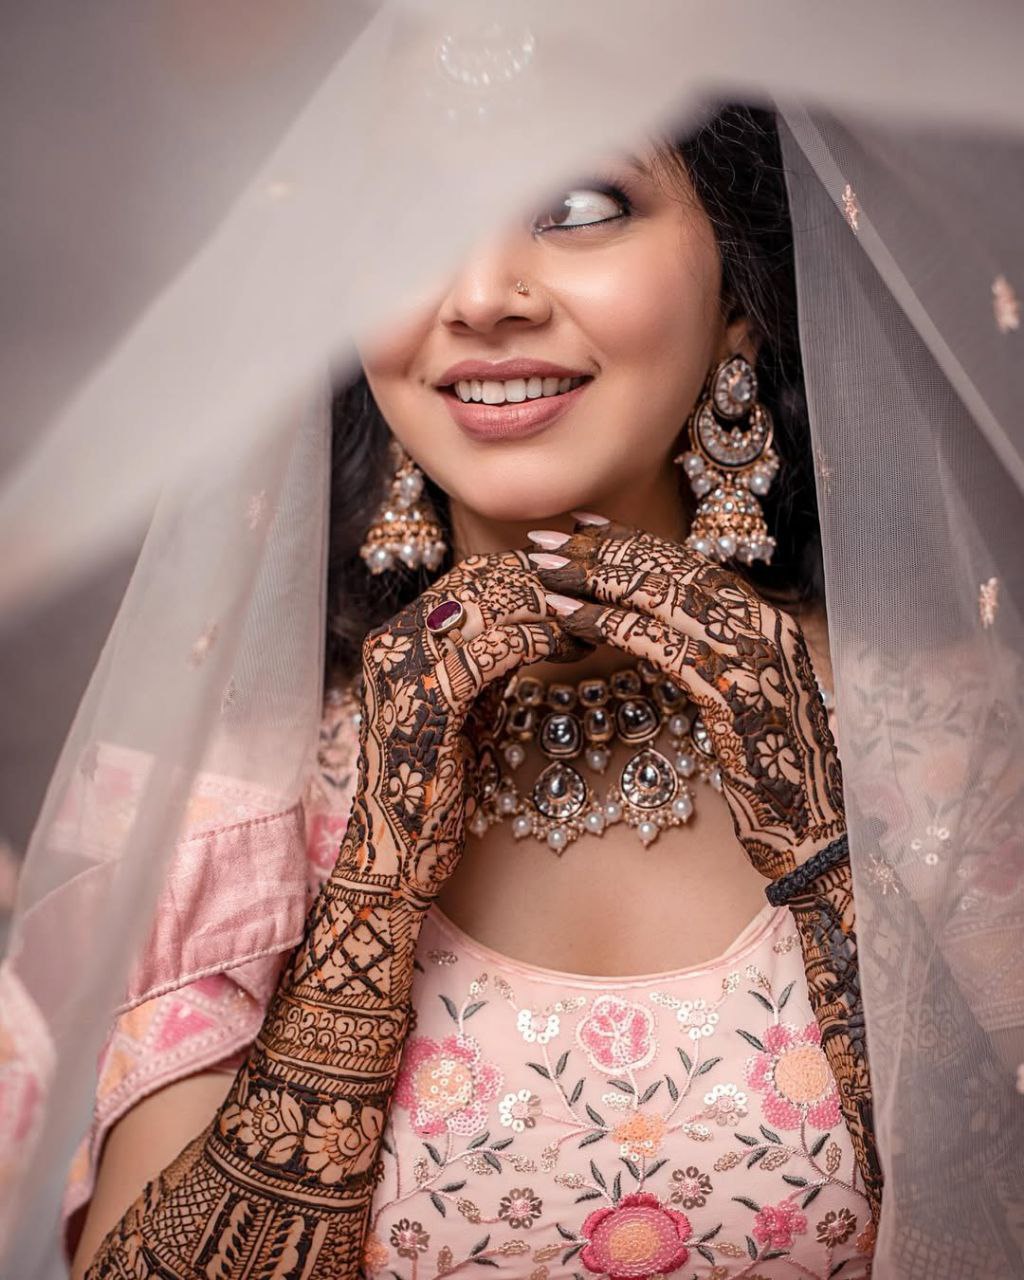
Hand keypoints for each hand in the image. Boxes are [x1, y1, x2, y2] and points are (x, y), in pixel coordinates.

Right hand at [344, 552, 582, 906]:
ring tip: (588, 624)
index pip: (467, 578)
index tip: (576, 588)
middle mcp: (391, 644)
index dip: (524, 574)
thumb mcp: (465, 706)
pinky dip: (537, 639)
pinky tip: (568, 647)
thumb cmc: (437, 781)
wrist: (398, 848)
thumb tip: (539, 617)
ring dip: (547, 608)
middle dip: (543, 583)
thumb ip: (486, 659)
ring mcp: (404, 671)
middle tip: (592, 600)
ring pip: (486, 605)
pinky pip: (492, 650)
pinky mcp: (427, 703)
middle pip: (477, 581)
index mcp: (397, 638)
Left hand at [531, 518, 843, 882]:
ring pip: (662, 598)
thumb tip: (649, 626)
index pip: (688, 564)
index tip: (583, 527)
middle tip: (547, 540)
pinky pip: (660, 645)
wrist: (811, 826)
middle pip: (671, 570)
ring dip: (596, 579)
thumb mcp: (734, 698)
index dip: (631, 541)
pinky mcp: (734, 693)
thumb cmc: (766, 769)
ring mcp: (754, 656)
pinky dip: (608, 625)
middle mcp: (764, 627)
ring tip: (545, 570)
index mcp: (765, 621)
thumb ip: (705, 655)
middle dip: (604, 550)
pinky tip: (568, 618)